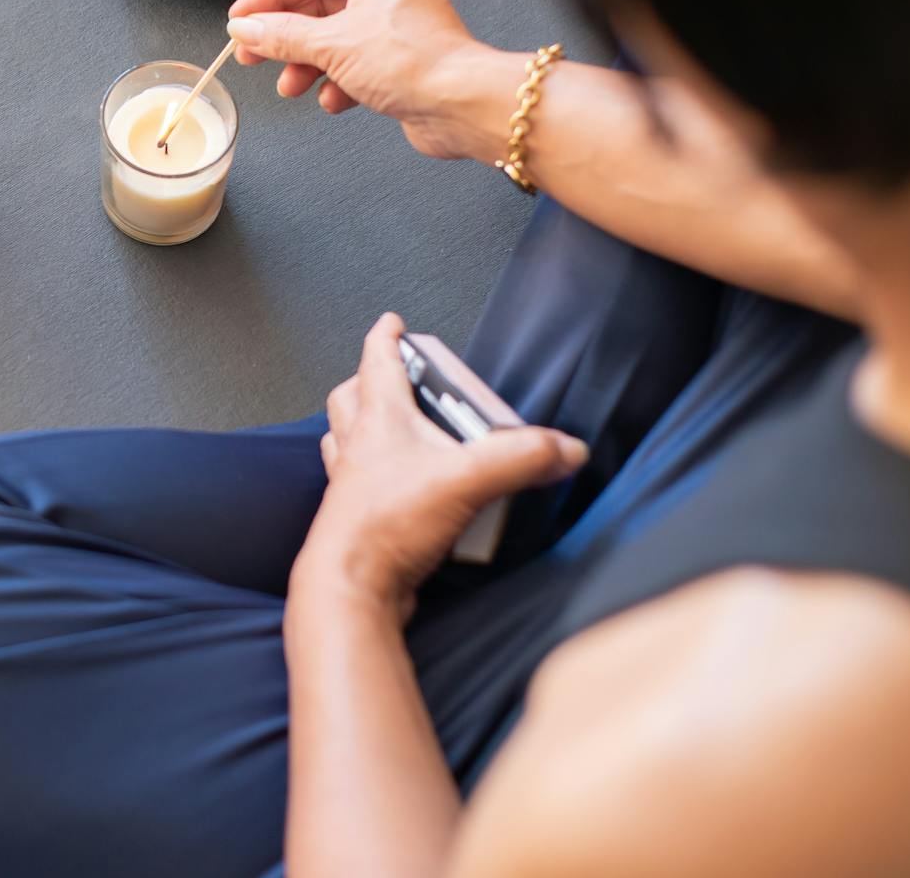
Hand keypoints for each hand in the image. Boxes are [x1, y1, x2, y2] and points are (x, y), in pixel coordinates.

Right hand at [227, 0, 519, 160]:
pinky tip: (332, 99)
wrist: (461, 105)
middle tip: (253, 55)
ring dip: (308, 65)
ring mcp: (396, 25)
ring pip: (334, 39)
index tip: (240, 20)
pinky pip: (356, 63)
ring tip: (291, 85)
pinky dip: (338, 82)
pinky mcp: (402, 59)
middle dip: (285, 38)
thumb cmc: (414, 62)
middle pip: (317, 7)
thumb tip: (246, 29)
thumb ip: (281, 36)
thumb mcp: (331, 44)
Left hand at [290, 314, 588, 625]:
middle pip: (351, 398)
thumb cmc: (385, 526)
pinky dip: (373, 477)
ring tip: (399, 432)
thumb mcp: (467, 481)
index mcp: (378, 420)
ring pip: (346, 439)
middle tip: (400, 380)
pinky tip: (398, 489)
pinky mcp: (354, 518)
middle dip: (370, 381)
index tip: (392, 322)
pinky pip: (357, 484)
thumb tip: (563, 448)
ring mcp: (351, 482)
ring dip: (365, 428)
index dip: (385, 337)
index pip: (377, 361)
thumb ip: (521, 459)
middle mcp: (357, 445)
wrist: (349, 586)